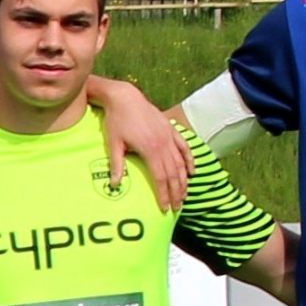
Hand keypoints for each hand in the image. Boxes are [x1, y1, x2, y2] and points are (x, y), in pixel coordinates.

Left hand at [92, 76, 190, 212]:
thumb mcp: (113, 144)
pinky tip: (192, 172)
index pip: (160, 178)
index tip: (165, 208)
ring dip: (184, 180)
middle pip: (174, 173)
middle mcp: (164, 144)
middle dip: (176, 192)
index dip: (164, 194)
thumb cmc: (116, 121)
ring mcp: (170, 136)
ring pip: (181, 163)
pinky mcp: (171, 129)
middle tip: (176, 208)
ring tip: (184, 195)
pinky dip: (189, 160)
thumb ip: (116, 165)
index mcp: (150, 149)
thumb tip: (115, 185)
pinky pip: (184, 147)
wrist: (125, 97)